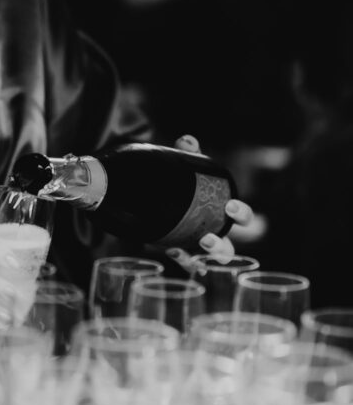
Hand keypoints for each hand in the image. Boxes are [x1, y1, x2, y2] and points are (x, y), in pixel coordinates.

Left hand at [166, 135, 253, 273]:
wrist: (161, 197)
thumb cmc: (188, 185)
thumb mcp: (189, 169)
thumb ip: (190, 155)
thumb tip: (187, 141)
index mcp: (224, 214)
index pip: (244, 218)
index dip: (242, 214)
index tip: (230, 207)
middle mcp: (216, 234)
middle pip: (229, 249)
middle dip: (221, 247)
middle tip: (206, 238)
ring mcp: (199, 247)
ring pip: (210, 262)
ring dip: (205, 258)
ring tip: (193, 246)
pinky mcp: (182, 253)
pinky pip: (186, 263)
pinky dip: (182, 258)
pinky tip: (171, 249)